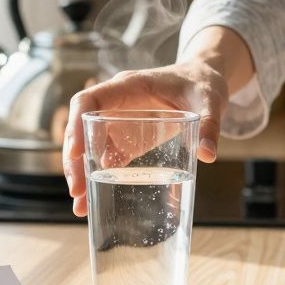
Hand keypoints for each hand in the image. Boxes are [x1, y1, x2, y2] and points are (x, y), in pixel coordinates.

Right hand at [62, 59, 227, 216]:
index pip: (89, 101)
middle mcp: (117, 103)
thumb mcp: (210, 101)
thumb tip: (208, 155)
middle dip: (75, 160)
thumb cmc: (202, 84)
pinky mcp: (128, 137)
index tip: (75, 152)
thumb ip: (209, 125)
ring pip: (89, 145)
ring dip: (82, 173)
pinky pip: (106, 156)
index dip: (76, 124)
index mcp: (128, 86)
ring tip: (81, 204)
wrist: (204, 80)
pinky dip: (98, 176)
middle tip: (77, 190)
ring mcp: (119, 121)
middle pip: (82, 128)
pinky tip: (94, 199)